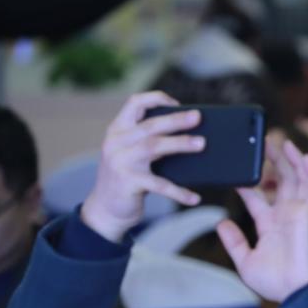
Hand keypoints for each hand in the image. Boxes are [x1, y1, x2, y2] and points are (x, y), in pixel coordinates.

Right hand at [81, 91, 203, 241]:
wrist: (106, 208)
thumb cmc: (128, 177)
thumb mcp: (131, 153)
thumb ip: (148, 140)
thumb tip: (190, 133)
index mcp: (118, 130)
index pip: (134, 103)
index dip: (156, 99)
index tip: (178, 104)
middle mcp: (116, 142)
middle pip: (149, 125)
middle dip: (175, 120)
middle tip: (198, 117)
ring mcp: (120, 162)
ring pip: (153, 147)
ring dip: (180, 144)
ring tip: (202, 144)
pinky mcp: (128, 182)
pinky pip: (159, 185)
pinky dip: (179, 191)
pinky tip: (194, 197)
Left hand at [216, 139, 307, 303]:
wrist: (297, 291)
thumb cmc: (276, 282)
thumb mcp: (245, 261)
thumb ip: (234, 242)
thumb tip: (221, 223)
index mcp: (271, 225)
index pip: (259, 196)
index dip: (249, 182)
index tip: (237, 170)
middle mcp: (287, 216)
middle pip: (281, 182)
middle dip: (273, 162)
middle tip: (263, 143)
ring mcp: (300, 213)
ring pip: (299, 180)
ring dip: (292, 160)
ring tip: (282, 141)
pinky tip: (305, 158)